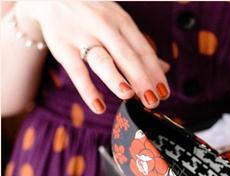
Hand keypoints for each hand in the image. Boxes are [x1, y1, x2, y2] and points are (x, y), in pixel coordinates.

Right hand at [15, 1, 169, 113]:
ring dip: (116, 79)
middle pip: (127, 57)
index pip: (143, 50)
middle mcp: (105, 28)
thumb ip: (139, 47)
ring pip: (103, 60)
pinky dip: (87, 90)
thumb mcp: (118, 23)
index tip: (164, 93)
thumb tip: (165, 68)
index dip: (155, 72)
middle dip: (142, 80)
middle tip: (153, 101)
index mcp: (122, 22)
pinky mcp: (62, 47)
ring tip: (129, 96)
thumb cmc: (93, 13)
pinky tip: (99, 106)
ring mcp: (82, 36)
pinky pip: (76, 71)